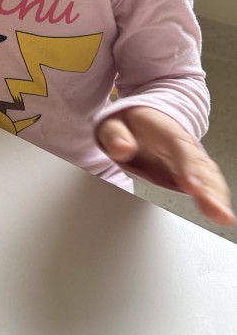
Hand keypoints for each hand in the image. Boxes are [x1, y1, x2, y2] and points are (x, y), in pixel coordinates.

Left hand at [97, 106, 234, 225]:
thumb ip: (115, 135)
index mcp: (165, 130)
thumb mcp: (112, 124)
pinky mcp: (192, 172)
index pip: (179, 147)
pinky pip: (209, 183)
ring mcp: (190, 159)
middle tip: (217, 211)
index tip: (192, 185)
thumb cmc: (127, 124)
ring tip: (223, 217)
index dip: (188, 167)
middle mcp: (183, 145)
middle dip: (210, 188)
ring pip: (209, 176)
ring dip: (217, 196)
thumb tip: (122, 148)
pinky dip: (216, 198)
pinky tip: (222, 215)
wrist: (139, 117)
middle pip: (200, 165)